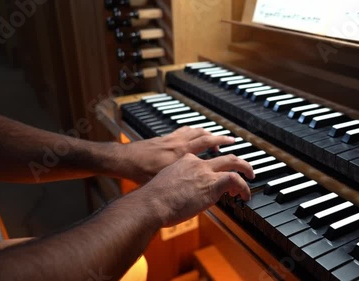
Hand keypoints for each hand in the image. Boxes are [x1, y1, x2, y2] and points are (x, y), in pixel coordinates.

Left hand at [115, 126, 235, 182]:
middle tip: (232, 140)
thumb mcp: (168, 185)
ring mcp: (172, 139)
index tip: (236, 156)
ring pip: (195, 131)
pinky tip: (191, 137)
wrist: (122, 161)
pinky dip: (192, 132)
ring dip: (208, 133)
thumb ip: (187, 187)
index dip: (228, 154)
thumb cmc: (141, 174)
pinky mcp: (164, 138)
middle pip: (207, 136)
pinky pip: (183, 130)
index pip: (211, 150)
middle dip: (222, 138)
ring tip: (215, 138)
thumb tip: (200, 193)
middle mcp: (180, 144)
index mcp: (184, 156)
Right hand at [141, 153, 254, 226]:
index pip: (204, 160)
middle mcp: (196, 162)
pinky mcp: (212, 183)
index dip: (213, 168)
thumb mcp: (165, 185)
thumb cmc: (153, 200)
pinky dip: (244, 187)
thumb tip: (180, 196)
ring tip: (250, 176)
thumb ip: (175, 186)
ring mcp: (205, 171)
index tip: (216, 176)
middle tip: (243, 167)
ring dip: (245, 168)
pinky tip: (245, 195)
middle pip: (222, 156)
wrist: (151, 203)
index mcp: (183, 161)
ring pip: (233, 162)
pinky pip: (236, 180)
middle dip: (236, 160)